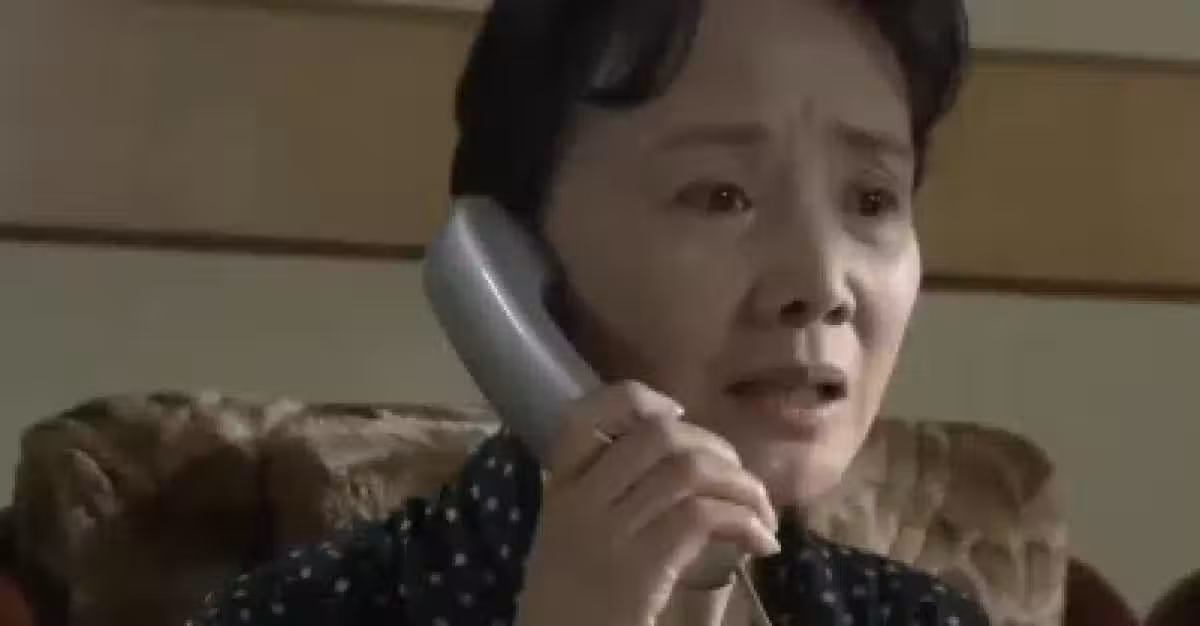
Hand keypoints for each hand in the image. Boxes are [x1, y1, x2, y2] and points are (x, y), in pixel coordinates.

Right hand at [514, 381, 779, 625]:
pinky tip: (761, 544)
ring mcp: (607, 534)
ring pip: (689, 471)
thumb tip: (684, 457)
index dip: (639, 401)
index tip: (676, 413)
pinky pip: (704, 518)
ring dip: (742, 487)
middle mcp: (578, 502)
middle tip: (738, 480)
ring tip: (762, 514)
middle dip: (715, 448)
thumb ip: (607, 494)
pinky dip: (746, 524)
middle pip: (657, 436)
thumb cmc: (575, 600)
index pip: (585, 415)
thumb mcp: (574, 536)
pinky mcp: (639, 569)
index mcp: (559, 488)